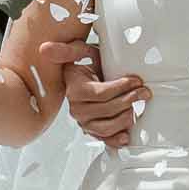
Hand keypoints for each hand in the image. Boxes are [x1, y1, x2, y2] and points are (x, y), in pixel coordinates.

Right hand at [35, 39, 149, 149]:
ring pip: (107, 127)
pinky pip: (104, 140)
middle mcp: (77, 109)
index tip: (135, 80)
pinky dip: (116, 140)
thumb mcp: (79, 52)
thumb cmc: (87, 65)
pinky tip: (126, 135)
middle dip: (129, 100)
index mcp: (74, 90)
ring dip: (126, 118)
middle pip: (107, 110)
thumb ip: (66, 50)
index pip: (100, 93)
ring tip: (138, 107)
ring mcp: (85, 122)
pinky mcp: (93, 131)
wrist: (88, 79)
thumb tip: (45, 49)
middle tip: (144, 91)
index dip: (120, 87)